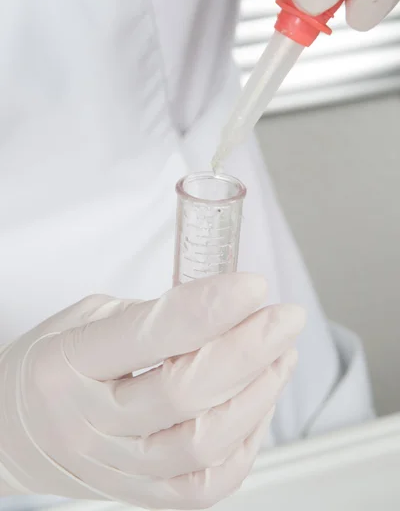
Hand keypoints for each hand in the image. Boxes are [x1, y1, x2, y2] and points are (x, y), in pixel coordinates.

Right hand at [0, 274, 304, 508]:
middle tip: (285, 318)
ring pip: (202, 443)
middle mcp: (89, 420)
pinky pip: (204, 483)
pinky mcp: (138, 493)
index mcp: (70, 363)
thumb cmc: (55, 362)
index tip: (253, 287)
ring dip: (257, 395)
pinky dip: (245, 443)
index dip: (211, 308)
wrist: (15, 430)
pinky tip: (259, 403)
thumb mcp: (88, 318)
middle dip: (249, 350)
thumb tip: (225, 309)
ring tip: (281, 355)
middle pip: (185, 393)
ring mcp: (114, 465)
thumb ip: (152, 316)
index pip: (150, 335)